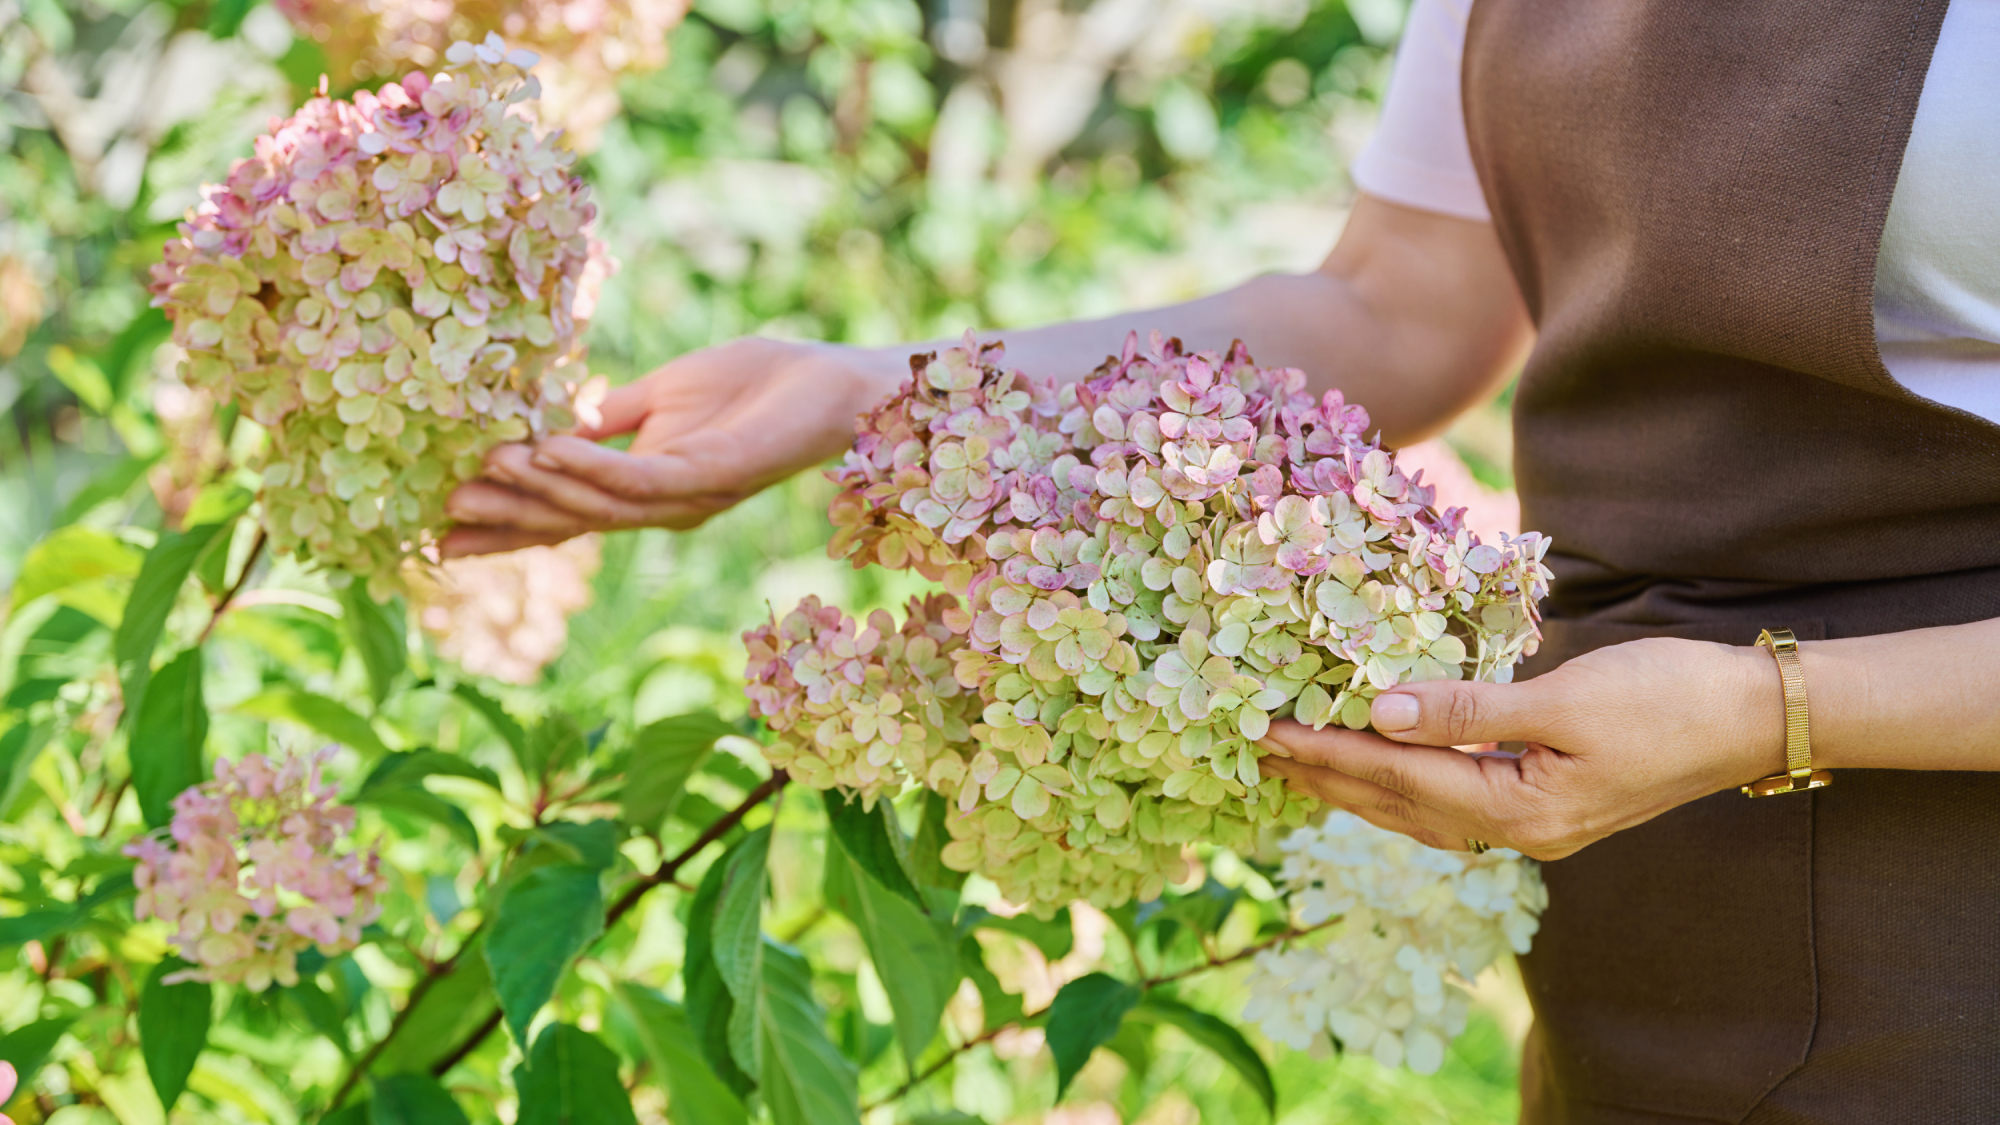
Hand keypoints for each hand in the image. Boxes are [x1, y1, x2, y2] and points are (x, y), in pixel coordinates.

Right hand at [441, 338, 901, 555]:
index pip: (565, 512)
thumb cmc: (757, 384)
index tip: (441, 532)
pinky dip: (591, 467)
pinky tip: (547, 451)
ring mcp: (688, 495)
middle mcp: (662, 505)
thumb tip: (549, 421)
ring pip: (597, 504)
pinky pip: (640, 477)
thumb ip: (612, 415)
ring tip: (480, 471)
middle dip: (504, 520)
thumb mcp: (665, 395)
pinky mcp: (713, 474)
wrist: (832, 383)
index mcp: (646, 486)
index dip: (506, 523)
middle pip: (570, 520)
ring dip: (536, 489)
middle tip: (438, 519)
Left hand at [1258, 637, 1785, 859]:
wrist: (1755, 718)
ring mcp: (1535, 825)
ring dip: (1357, 785)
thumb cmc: (1671, 697)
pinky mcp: (1548, 804)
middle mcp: (1519, 833)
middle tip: (1256, 748)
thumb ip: (1469, 709)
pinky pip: (1451, 802)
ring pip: (1420, 810)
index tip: (1267, 730)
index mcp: (1520, 811)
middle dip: (1325, 775)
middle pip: (1397, 805)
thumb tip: (1381, 710)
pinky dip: (1404, 786)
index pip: (1397, 780)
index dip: (1328, 752)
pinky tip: (1382, 770)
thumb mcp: (1567, 697)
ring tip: (1299, 762)